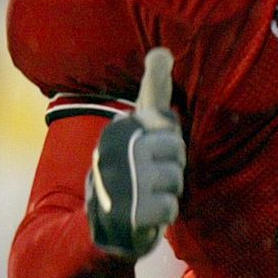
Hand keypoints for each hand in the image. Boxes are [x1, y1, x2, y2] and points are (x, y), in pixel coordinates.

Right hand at [85, 48, 185, 259]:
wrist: (100, 226)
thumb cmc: (130, 172)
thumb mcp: (139, 128)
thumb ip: (154, 92)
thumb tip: (162, 51)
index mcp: (121, 127)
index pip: (164, 122)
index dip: (165, 138)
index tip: (146, 147)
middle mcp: (118, 148)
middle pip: (177, 151)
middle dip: (169, 168)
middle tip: (146, 178)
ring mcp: (125, 180)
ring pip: (177, 179)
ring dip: (167, 192)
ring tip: (144, 195)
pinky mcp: (133, 211)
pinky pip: (171, 206)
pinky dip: (162, 215)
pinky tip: (143, 214)